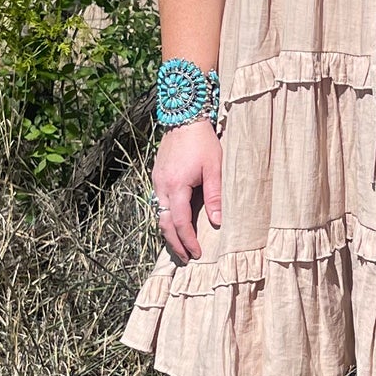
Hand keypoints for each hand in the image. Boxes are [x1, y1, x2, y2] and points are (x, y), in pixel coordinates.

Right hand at [152, 120, 220, 262]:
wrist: (184, 118)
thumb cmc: (203, 141)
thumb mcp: (214, 167)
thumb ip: (215, 195)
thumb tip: (218, 221)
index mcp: (176, 186)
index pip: (180, 222)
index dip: (188, 240)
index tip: (197, 253)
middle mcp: (162, 186)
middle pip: (164, 223)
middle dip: (174, 243)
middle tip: (185, 258)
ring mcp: (157, 181)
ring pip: (159, 214)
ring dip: (169, 231)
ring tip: (180, 245)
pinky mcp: (157, 176)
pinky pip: (159, 203)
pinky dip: (166, 217)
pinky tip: (175, 222)